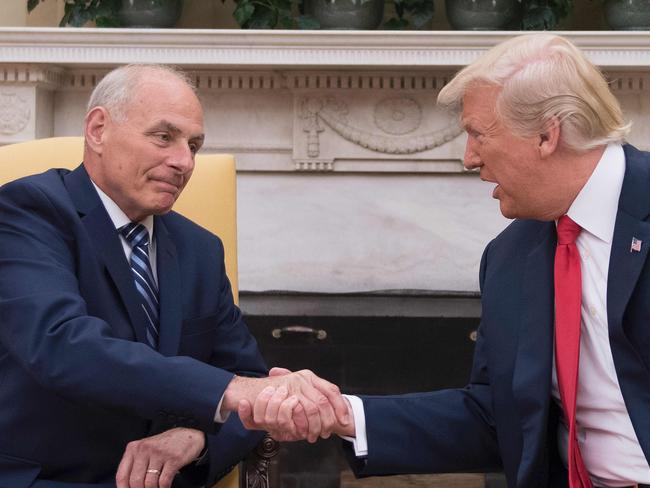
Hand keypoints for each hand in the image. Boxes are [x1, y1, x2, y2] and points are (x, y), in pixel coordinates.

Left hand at [115, 427, 204, 487]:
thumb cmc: (165, 446)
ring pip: (149, 483)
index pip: (121, 475)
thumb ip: (135, 465)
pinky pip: (164, 481)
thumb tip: (129, 487)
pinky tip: (165, 487)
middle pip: (135, 481)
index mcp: (134, 448)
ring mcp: (159, 453)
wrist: (188, 436)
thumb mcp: (146, 450)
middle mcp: (145, 449)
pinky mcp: (173, 459)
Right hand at [224, 367, 348, 442]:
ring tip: (313, 434)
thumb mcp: (293, 390)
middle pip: (324, 401)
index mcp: (308, 376)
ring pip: (314, 408)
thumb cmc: (272, 393)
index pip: (331, 390)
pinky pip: (299, 411)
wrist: (249, 392)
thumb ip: (308, 395)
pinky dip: (303, 424)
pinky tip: (302, 431)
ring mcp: (294, 386)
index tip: (344, 420)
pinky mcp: (284, 395)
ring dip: (315, 424)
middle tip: (326, 432)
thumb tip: (331, 409)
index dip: (340, 406)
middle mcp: (303, 379)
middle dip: (328, 419)